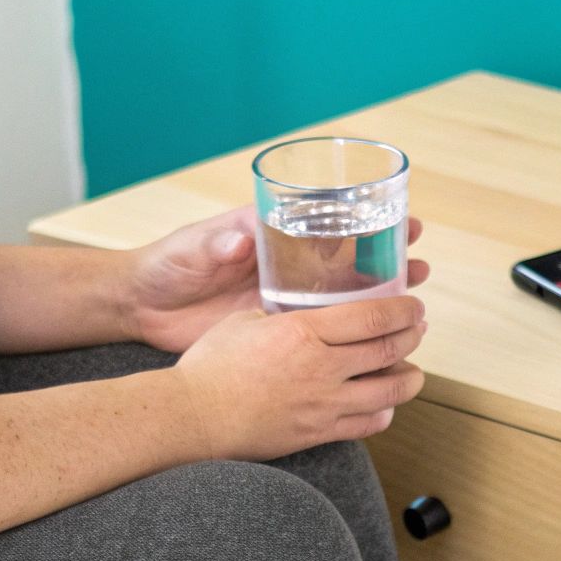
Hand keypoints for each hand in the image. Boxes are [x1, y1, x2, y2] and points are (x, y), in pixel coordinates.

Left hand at [126, 206, 428, 352]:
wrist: (140, 307)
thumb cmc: (166, 265)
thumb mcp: (191, 248)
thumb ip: (217, 242)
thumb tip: (242, 236)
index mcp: (270, 234)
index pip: (328, 221)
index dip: (365, 219)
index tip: (399, 217)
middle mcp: (284, 264)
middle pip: (346, 258)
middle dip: (385, 258)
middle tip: (420, 261)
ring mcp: (282, 298)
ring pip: (340, 297)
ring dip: (376, 298)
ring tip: (413, 301)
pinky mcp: (275, 330)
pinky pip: (319, 332)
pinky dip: (347, 336)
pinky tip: (375, 344)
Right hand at [171, 295, 427, 459]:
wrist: (194, 417)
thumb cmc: (210, 366)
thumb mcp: (245, 321)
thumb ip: (283, 317)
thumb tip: (305, 314)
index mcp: (303, 332)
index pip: (371, 317)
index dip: (402, 310)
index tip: (414, 306)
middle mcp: (321, 368)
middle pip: (387, 351)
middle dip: (411, 337)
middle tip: (418, 330)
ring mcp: (323, 404)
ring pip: (387, 392)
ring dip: (409, 379)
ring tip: (413, 371)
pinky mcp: (317, 433)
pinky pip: (366, 425)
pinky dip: (384, 413)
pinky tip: (385, 405)